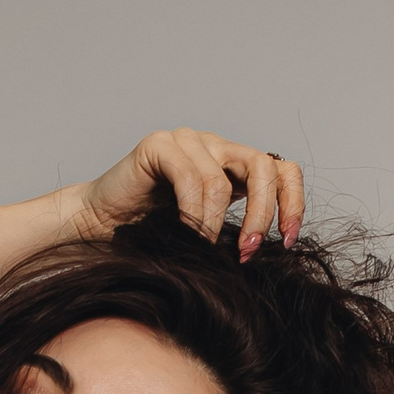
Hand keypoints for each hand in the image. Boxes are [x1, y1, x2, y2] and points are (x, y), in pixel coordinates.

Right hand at [74, 128, 304, 259]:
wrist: (100, 224)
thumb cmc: (151, 233)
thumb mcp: (209, 232)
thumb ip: (238, 229)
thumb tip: (275, 252)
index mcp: (234, 166)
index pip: (282, 169)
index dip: (292, 202)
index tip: (288, 240)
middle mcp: (215, 146)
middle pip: (263, 167)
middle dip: (262, 214)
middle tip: (248, 252)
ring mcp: (188, 140)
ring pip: (222, 179)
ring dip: (217, 223)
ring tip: (205, 249)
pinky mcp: (159, 144)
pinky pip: (190, 177)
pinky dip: (192, 213)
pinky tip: (185, 233)